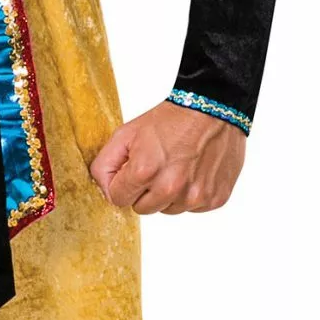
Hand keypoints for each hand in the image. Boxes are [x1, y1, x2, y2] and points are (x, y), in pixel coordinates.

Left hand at [90, 101, 246, 214]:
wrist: (213, 108)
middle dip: (145, 191)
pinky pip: (193, 208)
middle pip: (143, 209)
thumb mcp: (127, 133)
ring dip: (169, 195)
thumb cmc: (171, 119)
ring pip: (168, 210)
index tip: (132, 171)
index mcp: (145, 171)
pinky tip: (194, 171)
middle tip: (157, 166)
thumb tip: (104, 189)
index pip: (118, 199)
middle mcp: (171, 188)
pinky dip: (191, 194)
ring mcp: (195, 196)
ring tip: (178, 167)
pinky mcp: (215, 199)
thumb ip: (104, 164)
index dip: (122, 184)